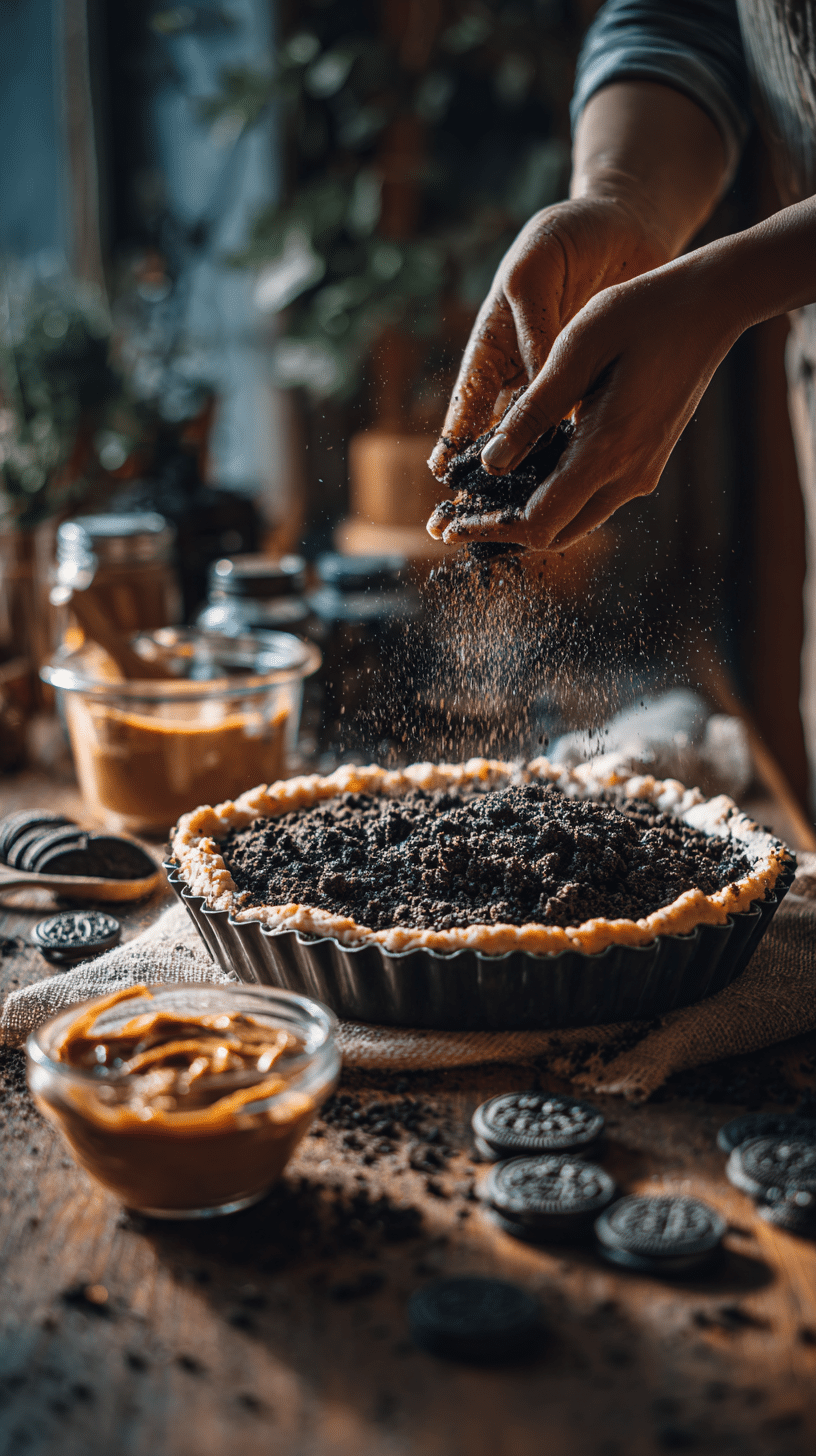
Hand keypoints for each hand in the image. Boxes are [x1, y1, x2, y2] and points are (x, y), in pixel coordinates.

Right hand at [427, 195, 669, 490]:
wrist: (626, 224)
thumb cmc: (568, 235)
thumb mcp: (535, 270)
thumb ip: (531, 325)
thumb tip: (536, 382)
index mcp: (494, 341)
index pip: (468, 396)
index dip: (454, 435)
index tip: (441, 471)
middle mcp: (522, 370)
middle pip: (499, 431)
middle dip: (487, 472)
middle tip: (473, 510)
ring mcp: (560, 380)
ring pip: (542, 437)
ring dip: (534, 472)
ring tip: (526, 510)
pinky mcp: (596, 383)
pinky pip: (584, 424)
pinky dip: (580, 451)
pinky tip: (580, 480)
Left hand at [434, 250, 740, 550]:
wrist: (711, 305)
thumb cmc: (640, 313)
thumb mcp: (575, 352)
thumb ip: (532, 413)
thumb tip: (490, 463)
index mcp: (606, 451)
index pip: (538, 522)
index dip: (490, 529)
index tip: (452, 527)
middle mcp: (628, 476)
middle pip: (554, 534)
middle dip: (505, 531)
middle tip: (460, 518)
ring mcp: (641, 473)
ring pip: (575, 521)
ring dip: (530, 515)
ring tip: (486, 499)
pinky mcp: (646, 462)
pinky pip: (593, 497)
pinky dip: (556, 497)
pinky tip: (527, 473)